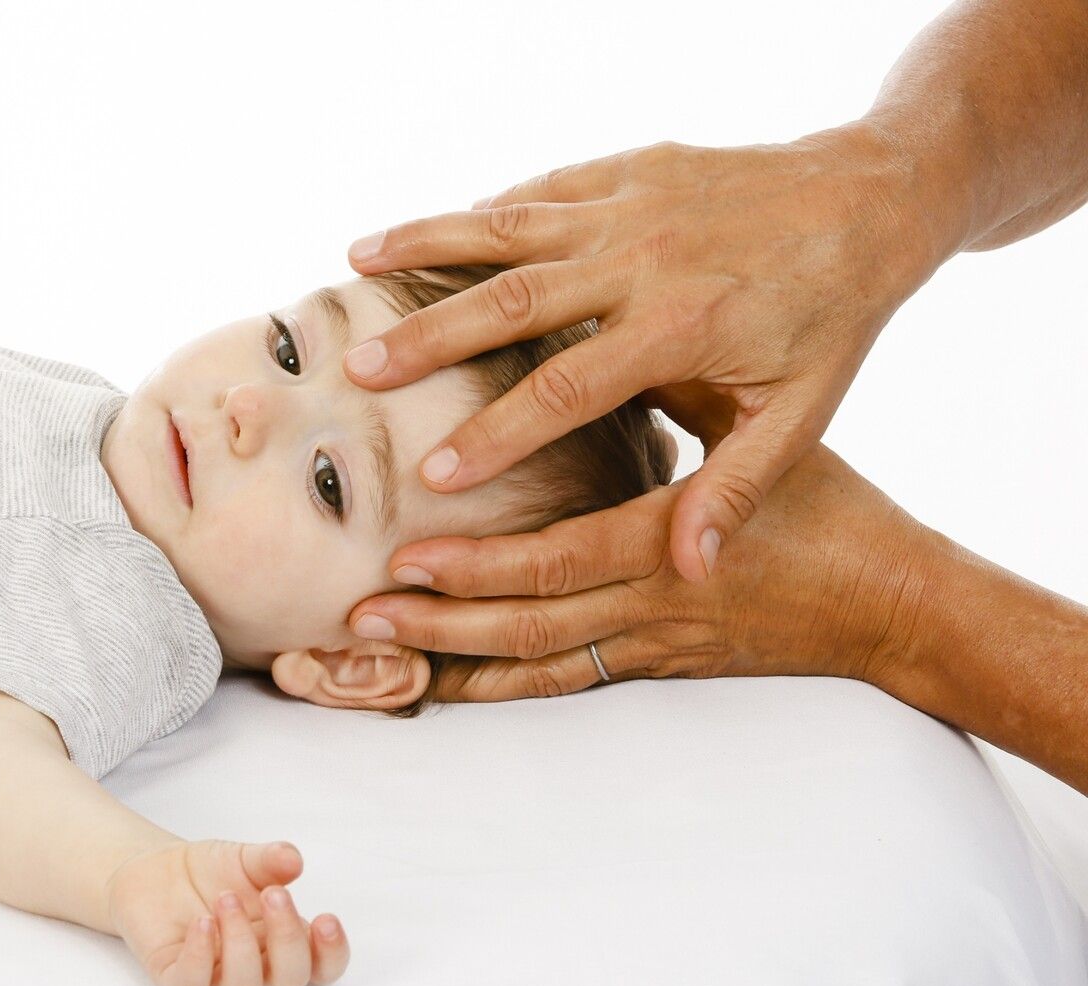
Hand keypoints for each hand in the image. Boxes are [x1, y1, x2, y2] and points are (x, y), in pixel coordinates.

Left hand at [106, 838, 349, 985]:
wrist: (155, 869)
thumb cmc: (210, 872)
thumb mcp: (245, 857)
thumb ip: (271, 859)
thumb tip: (293, 859)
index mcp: (282, 940)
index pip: (320, 965)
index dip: (331, 953)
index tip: (326, 919)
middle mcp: (255, 964)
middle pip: (289, 979)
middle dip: (288, 938)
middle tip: (275, 894)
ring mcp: (216, 975)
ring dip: (241, 942)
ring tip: (226, 898)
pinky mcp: (176, 975)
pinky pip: (192, 983)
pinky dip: (200, 955)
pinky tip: (202, 922)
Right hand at [343, 123, 957, 581]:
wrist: (873, 195)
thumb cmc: (837, 315)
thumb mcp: (803, 413)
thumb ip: (738, 489)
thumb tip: (691, 572)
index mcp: (681, 325)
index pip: (568, 388)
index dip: (497, 432)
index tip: (433, 473)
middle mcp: (643, 258)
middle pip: (514, 300)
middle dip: (430, 337)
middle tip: (362, 371)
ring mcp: (629, 205)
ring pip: (509, 227)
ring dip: (427, 244)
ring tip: (354, 264)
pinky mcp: (626, 171)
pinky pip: (539, 188)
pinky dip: (479, 211)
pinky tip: (426, 230)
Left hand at [347, 441, 935, 700]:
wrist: (890, 605)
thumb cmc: (832, 512)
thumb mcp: (767, 445)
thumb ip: (685, 407)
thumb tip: (607, 353)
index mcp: (674, 543)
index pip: (562, 561)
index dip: (483, 565)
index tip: (413, 555)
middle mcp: (653, 605)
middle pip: (529, 624)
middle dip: (442, 622)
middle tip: (362, 611)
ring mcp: (652, 644)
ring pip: (538, 662)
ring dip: (455, 658)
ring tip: (380, 647)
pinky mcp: (656, 666)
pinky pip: (567, 685)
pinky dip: (503, 686)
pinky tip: (446, 686)